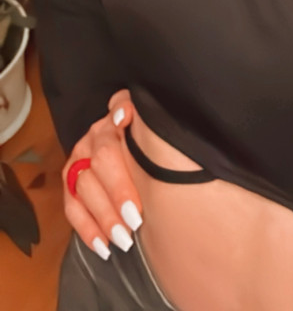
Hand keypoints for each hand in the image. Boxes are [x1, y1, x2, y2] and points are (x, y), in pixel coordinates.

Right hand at [61, 89, 143, 260]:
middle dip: (118, 191)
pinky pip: (72, 208)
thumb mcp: (157, 137)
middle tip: (135, 218)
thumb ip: (147, 124)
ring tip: (123, 238)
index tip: (125, 127)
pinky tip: (102, 245)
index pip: (118, 112)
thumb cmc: (154, 153)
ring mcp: (79, 159)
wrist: (141, 168)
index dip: (122, 117)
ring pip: (85, 186)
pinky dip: (88, 229)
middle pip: (102, 159)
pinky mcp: (70, 184)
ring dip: (104, 216)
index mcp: (118, 119)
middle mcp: (95, 136)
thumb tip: (129, 113)